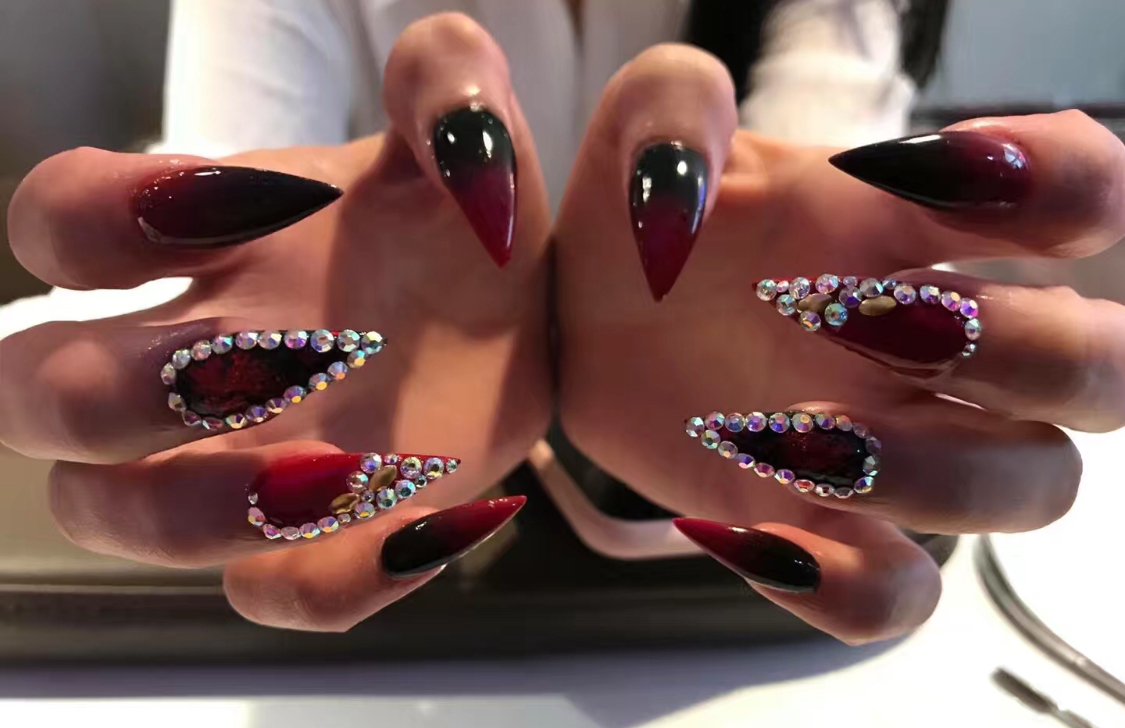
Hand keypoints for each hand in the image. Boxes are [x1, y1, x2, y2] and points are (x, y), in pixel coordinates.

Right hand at [0, 14, 550, 630]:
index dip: (93, 223)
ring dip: (192, 510)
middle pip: (43, 396)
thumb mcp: (468, 152)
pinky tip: (420, 527)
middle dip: (112, 394)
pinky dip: (330, 581)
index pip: (62, 225)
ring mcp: (256, 457)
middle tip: (253, 366)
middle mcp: (202, 359)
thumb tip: (445, 83)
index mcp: (210, 245)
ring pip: (122, 517)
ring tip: (334, 469)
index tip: (211, 214)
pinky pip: (284, 594)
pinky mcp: (333, 534)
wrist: (535, 320)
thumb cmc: (467, 229)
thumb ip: (456, 97)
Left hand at [555, 44, 1124, 642]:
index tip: (953, 183)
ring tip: (788, 432)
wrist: (580, 322)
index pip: (1079, 189)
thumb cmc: (638, 228)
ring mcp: (887, 442)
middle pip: (1100, 368)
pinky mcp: (819, 524)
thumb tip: (688, 179)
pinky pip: (895, 597)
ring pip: (1032, 489)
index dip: (1065, 184)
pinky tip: (744, 529)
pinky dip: (840, 587)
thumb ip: (665, 109)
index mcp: (905, 221)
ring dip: (936, 472)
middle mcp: (929, 339)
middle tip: (878, 327)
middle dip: (1025, 352)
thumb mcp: (638, 141)